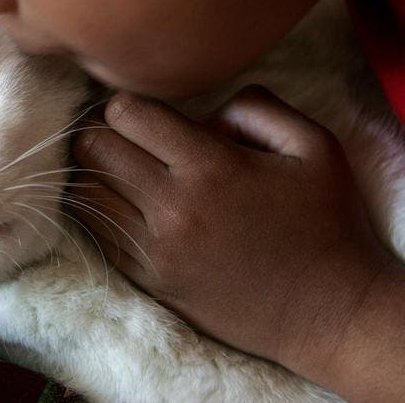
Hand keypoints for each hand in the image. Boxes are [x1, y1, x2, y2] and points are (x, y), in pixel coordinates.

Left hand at [70, 86, 394, 380]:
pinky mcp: (149, 279)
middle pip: (93, 147)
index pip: (127, 114)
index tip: (141, 111)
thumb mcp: (314, 147)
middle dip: (100, 131)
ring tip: (115, 165)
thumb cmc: (326, 223)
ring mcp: (156, 248)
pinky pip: (95, 232)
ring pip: (85, 190)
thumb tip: (202, 110)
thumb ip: (257, 108)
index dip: (126, 103)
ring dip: (92, 170)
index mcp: (211, 167)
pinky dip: (95, 208)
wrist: (331, 313)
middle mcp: (174, 207)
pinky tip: (114, 199)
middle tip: (120, 134)